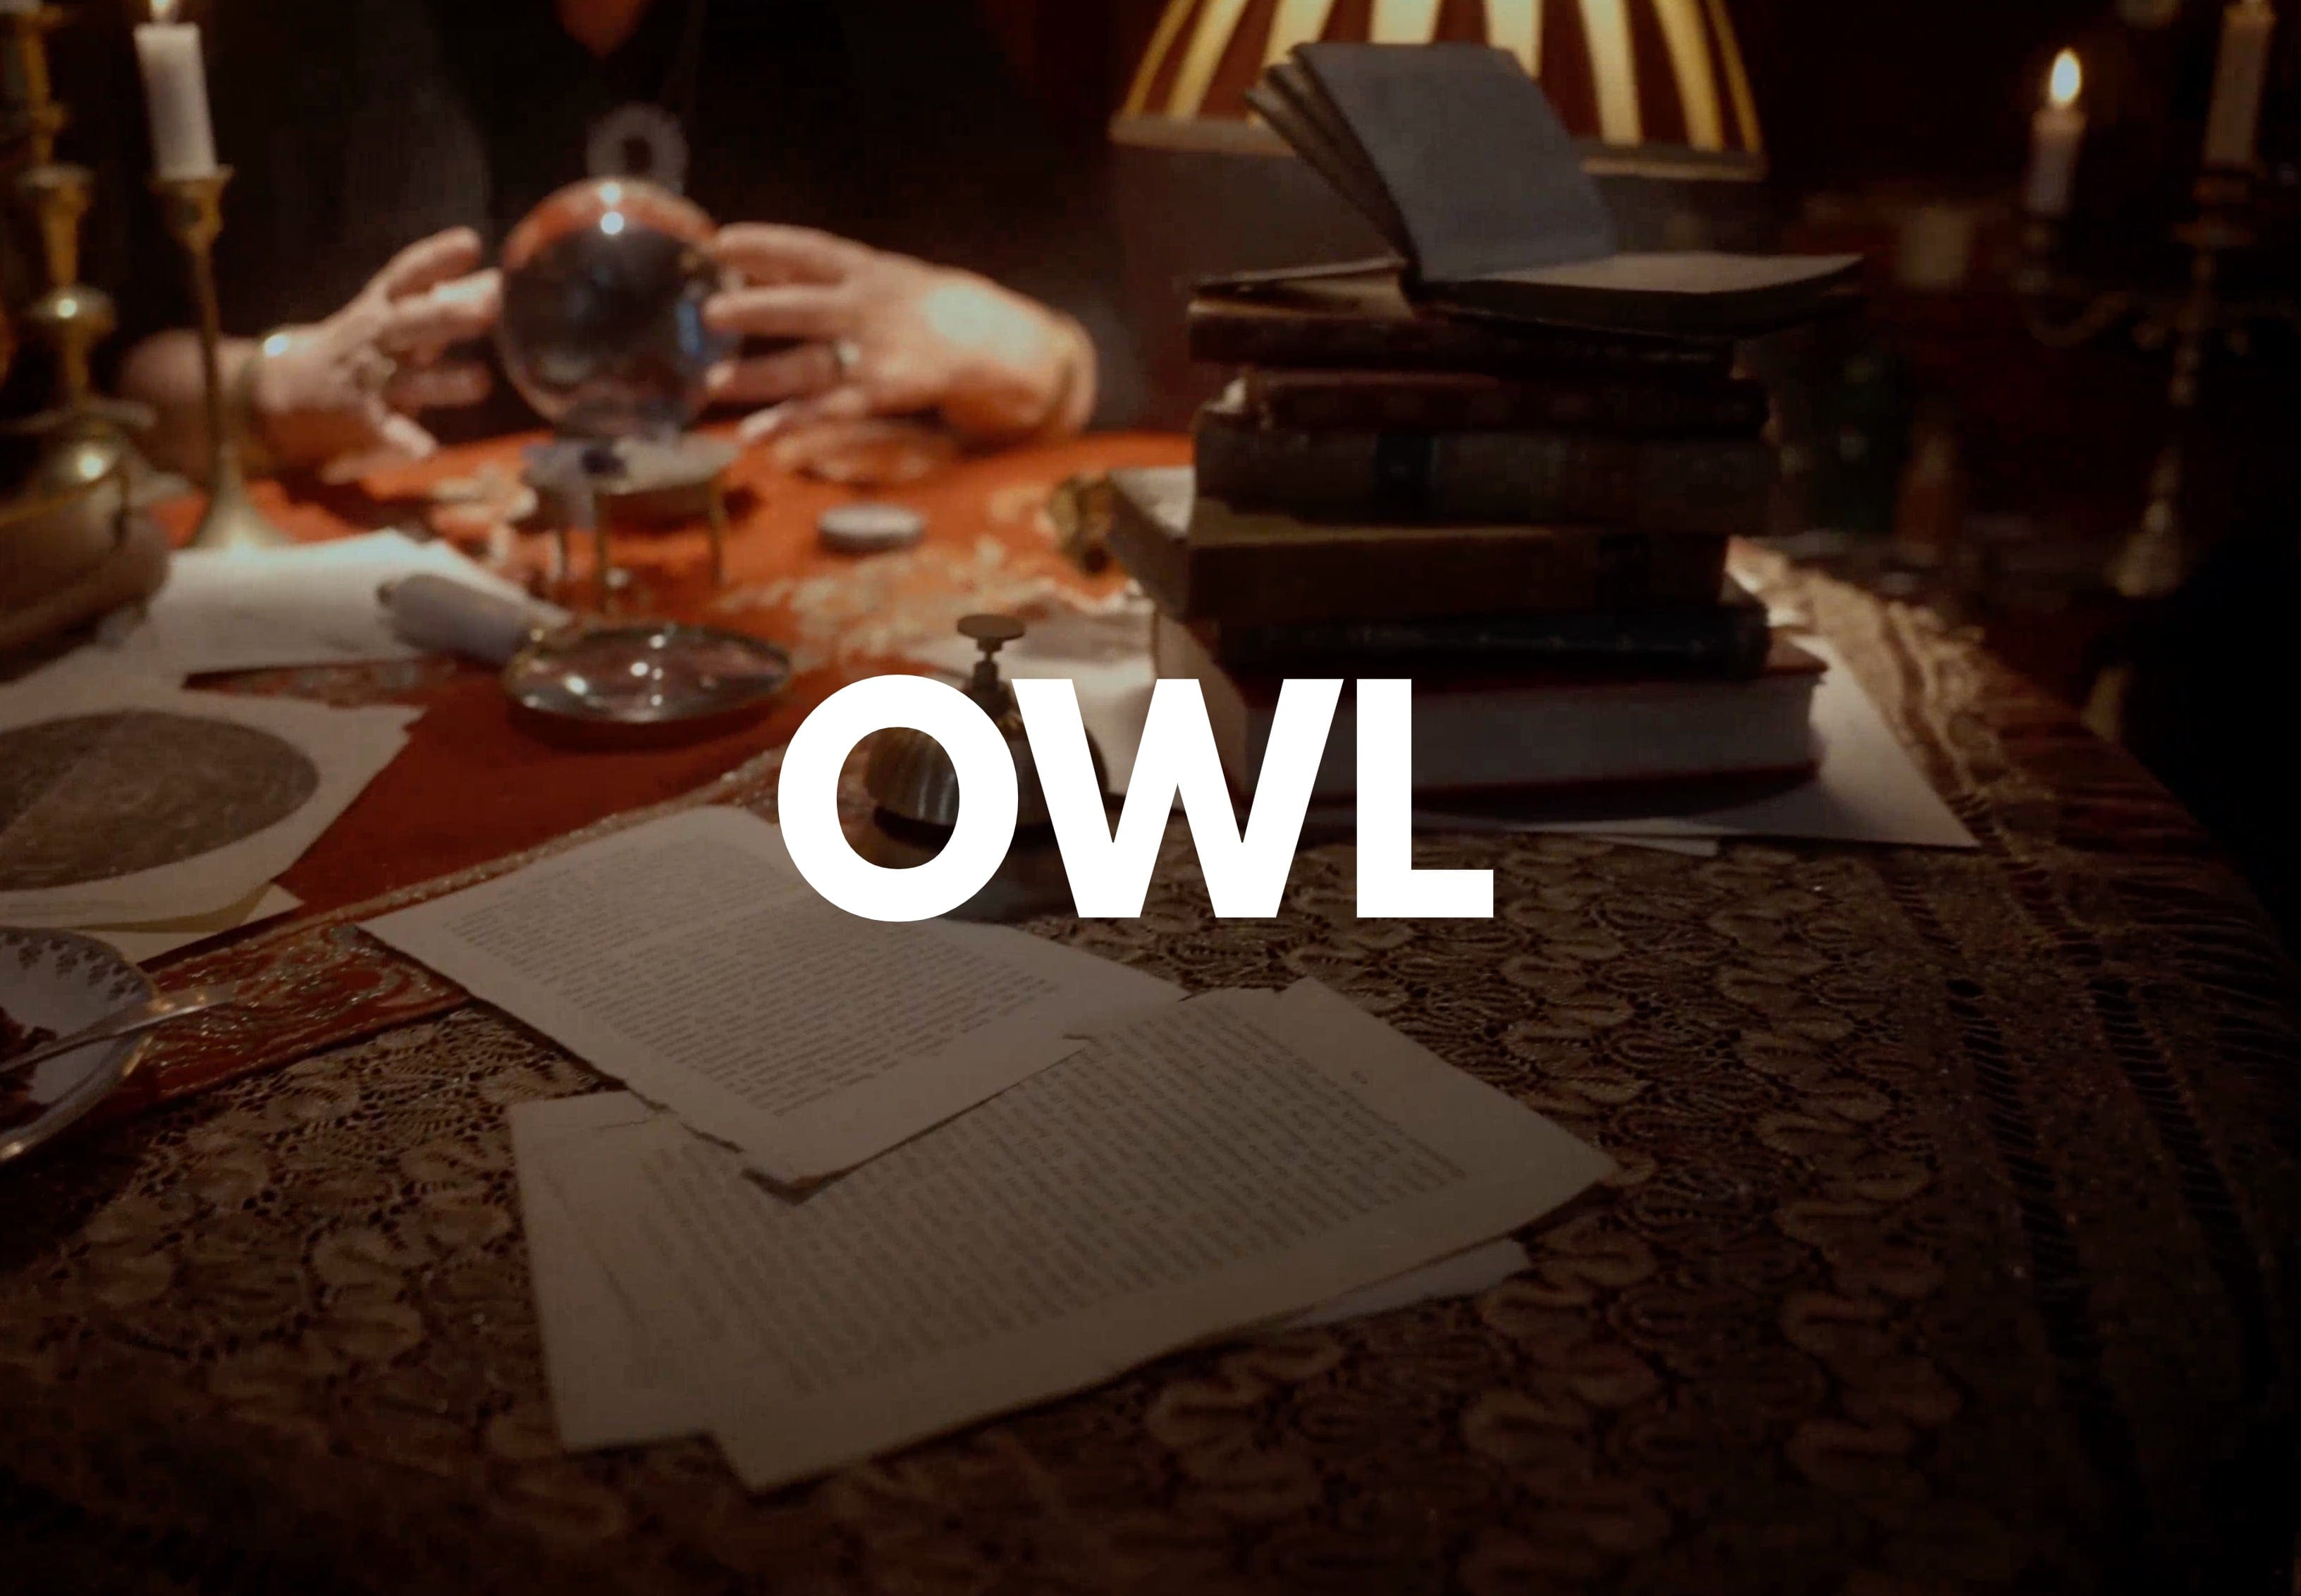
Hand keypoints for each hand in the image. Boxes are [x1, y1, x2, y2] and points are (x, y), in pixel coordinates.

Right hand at [249, 228, 500, 480]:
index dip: (437, 258)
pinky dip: (406, 442)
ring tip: (483, 381)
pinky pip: (388, 432)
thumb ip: (445, 298)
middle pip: (412, 323)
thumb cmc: (362, 343)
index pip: (408, 274)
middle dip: (448, 316)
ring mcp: (369, 379)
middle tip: (491, 308)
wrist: (290, 387)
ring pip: (409, 379)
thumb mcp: (392, 313)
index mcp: (383, 306)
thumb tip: (504, 279)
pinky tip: (427, 451)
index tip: (470, 244)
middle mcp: (376, 337)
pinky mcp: (364, 420)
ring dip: (444, 381)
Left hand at [703, 226, 1093, 461]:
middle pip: (805, 306)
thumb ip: (838, 281)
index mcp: (876, 272)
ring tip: (712, 387)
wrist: (1011, 348)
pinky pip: (833, 410)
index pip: (812, 250)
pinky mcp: (890, 394)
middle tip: (706, 313)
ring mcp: (883, 352)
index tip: (719, 243)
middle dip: (756, 310)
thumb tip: (761, 276)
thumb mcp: (895, 283)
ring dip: (760, 377)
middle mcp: (876, 307)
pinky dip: (792, 422)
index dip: (766, 245)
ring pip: (811, 364)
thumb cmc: (939, 316)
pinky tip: (756, 434)